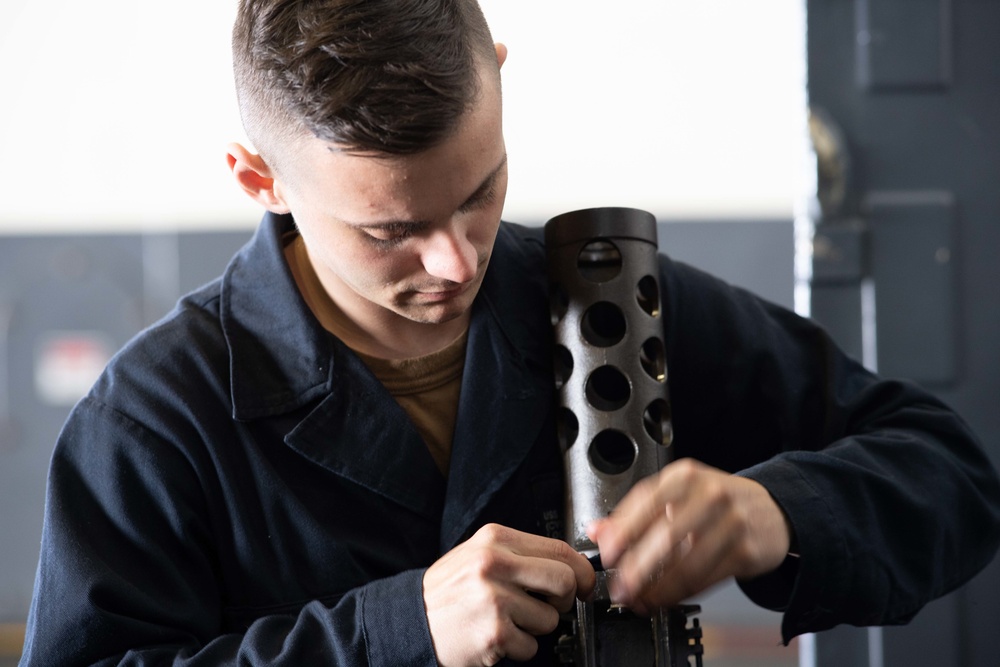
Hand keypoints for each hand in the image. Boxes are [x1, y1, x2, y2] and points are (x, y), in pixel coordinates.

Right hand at [423, 523, 594, 666]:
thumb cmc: (448, 592)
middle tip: (549, 607)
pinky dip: (519, 648)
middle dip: (565, 600)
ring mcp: (494, 598)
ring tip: (508, 621)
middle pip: (564, 581)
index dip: (581, 570)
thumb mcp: (478, 555)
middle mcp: (495, 564)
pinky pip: (532, 646)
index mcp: (495, 539)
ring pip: (551, 619)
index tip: (585, 583)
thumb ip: (519, 555)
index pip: (559, 549)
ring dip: (536, 628)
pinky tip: (497, 637)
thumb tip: (568, 565)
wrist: (411, 621)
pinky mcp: (493, 632)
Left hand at [586, 459, 790, 613]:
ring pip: (687, 562)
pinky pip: (706, 578)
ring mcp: (731, 522)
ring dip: (658, 588)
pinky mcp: (746, 551)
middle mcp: (710, 495)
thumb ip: (636, 512)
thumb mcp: (678, 495)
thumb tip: (598, 530)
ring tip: (639, 600)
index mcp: (685, 476)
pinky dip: (680, 593)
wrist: (771, 510)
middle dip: (637, 567)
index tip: (606, 553)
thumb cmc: (717, 501)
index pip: (646, 501)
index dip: (622, 530)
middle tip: (620, 587)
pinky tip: (664, 599)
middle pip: (666, 535)